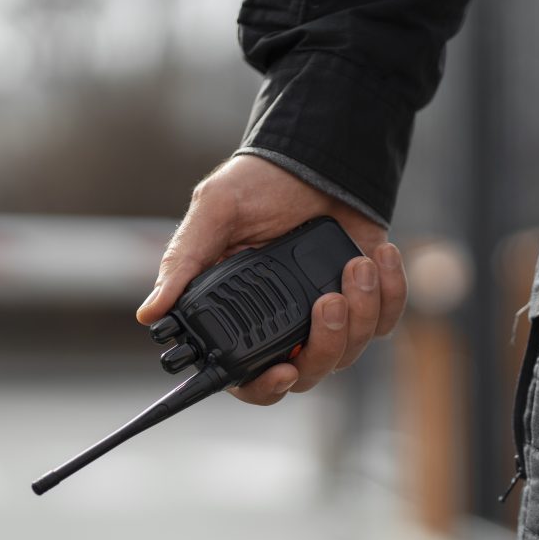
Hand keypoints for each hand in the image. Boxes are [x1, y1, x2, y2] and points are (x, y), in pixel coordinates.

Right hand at [137, 154, 407, 404]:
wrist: (316, 154)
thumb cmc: (259, 183)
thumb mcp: (214, 212)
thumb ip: (185, 262)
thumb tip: (149, 312)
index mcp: (238, 313)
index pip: (246, 375)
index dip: (262, 386)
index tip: (282, 370)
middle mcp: (282, 323)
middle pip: (305, 374)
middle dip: (325, 345)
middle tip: (329, 302)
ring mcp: (325, 315)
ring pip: (349, 351)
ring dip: (360, 312)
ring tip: (357, 265)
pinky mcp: (365, 300)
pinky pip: (385, 321)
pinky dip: (389, 292)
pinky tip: (378, 257)